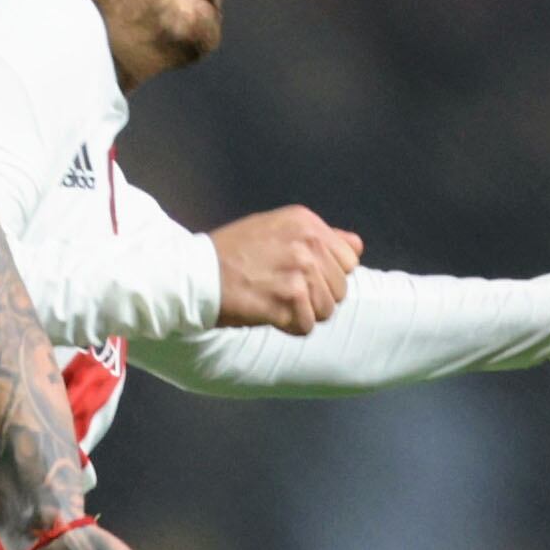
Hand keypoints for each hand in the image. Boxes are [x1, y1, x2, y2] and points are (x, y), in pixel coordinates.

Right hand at [209, 204, 361, 333]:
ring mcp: (298, 271)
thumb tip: (357, 246)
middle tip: (279, 290)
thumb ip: (321, 237)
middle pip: (340, 289)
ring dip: (301, 314)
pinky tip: (265, 312)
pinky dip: (286, 326)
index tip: (294, 274)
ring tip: (272, 300)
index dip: (325, 275)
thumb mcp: (276, 229)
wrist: (193, 275)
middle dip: (314, 297)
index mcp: (306, 222)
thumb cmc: (231, 254)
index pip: (349, 261)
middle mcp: (307, 243)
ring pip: (326, 311)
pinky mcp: (287, 299)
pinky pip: (305, 326)